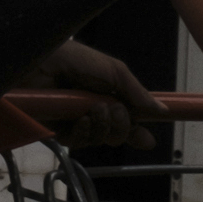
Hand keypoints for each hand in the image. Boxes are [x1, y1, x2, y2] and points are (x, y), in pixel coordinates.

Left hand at [29, 39, 164, 149]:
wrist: (41, 63)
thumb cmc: (75, 60)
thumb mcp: (113, 71)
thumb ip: (137, 92)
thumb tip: (161, 109)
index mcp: (108, 95)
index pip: (128, 119)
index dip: (138, 131)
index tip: (147, 140)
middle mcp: (94, 110)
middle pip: (118, 134)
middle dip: (122, 125)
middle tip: (115, 110)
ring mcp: (76, 121)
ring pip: (100, 139)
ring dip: (103, 126)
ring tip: (94, 108)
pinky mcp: (58, 130)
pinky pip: (79, 142)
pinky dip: (85, 132)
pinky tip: (81, 119)